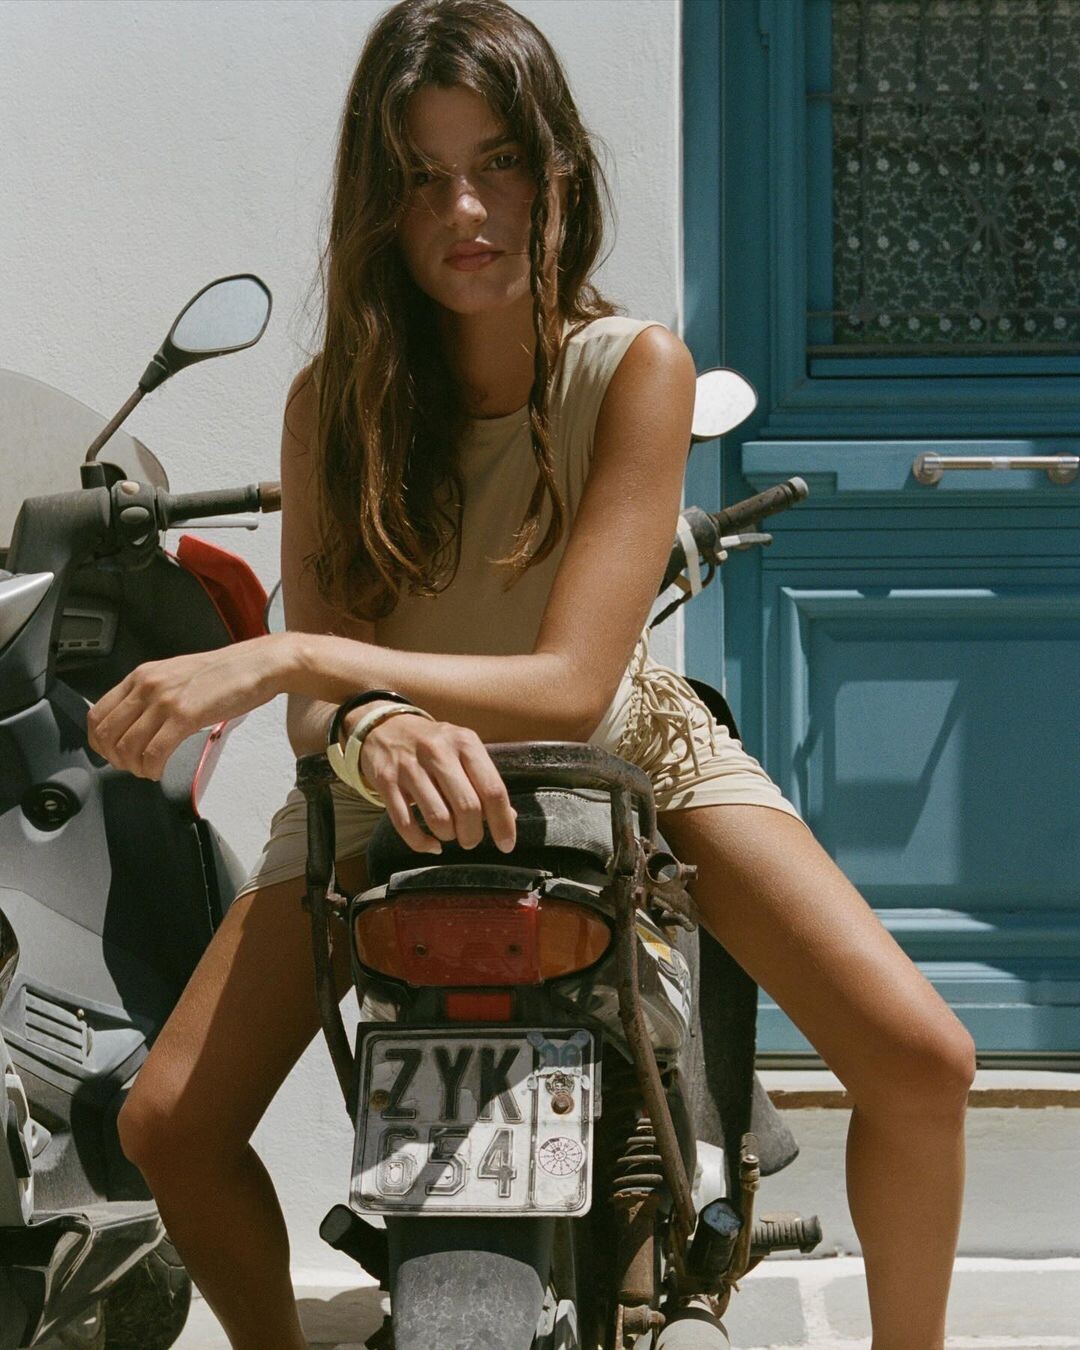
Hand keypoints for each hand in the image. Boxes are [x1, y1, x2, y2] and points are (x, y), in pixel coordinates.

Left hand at [87, 636, 282, 778]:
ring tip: (147, 770)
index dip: (98, 742)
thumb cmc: (223, 672)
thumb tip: (137, 721)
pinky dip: (151, 768)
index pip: (98, 713)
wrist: (255, 665)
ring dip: (134, 767)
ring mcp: (165, 701)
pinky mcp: (185, 716)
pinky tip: (159, 771)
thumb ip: (152, 693)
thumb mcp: (175, 674)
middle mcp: (148, 686)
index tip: (110, 753)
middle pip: (108, 733)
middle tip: (130, 766)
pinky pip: (155, 752)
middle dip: (115, 758)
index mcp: (142, 675)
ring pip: (128, 746)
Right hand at [352, 708, 516, 854]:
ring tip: (450, 834)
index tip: (506, 845)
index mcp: (465, 743)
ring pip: (438, 819)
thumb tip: (509, 818)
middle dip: (473, 834)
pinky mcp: (386, 782)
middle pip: (467, 807)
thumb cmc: (435, 745)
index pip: (493, 789)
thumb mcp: (464, 751)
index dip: (503, 823)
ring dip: (448, 836)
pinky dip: (422, 843)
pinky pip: (406, 825)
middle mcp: (438, 751)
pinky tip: (431, 844)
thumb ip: (485, 781)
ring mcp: (409, 767)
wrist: (386, 727)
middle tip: (471, 840)